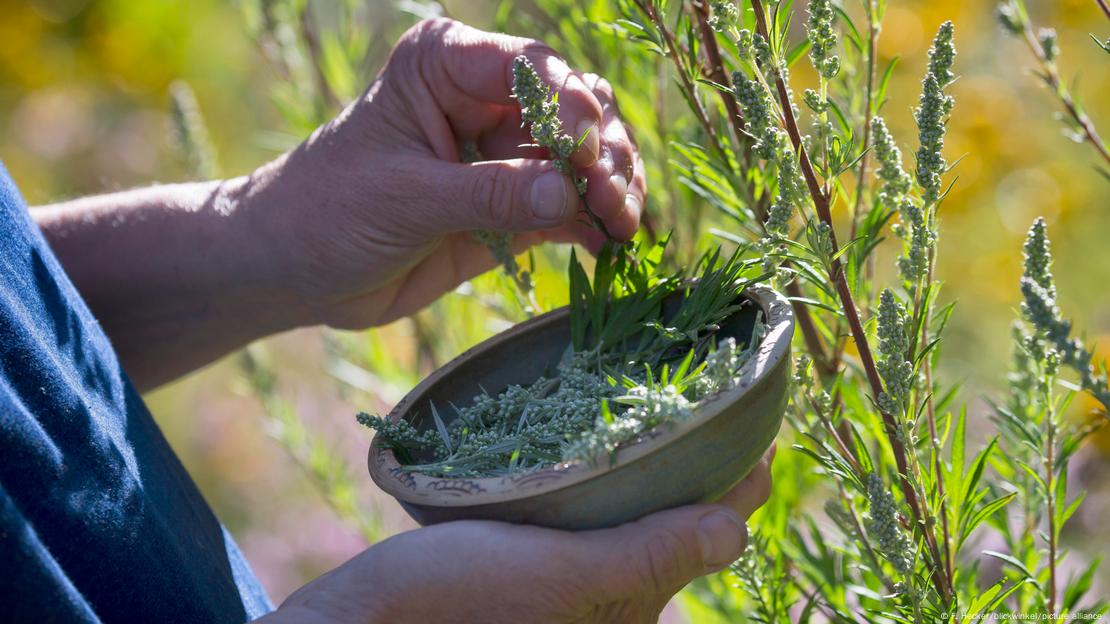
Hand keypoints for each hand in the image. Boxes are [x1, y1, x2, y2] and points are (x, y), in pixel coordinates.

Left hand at [239, 17, 646, 329]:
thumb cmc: (329, 212)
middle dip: (603, 152)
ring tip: (621, 227)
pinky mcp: (513, 206)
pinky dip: (595, 224)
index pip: (532, 68)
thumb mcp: (405, 199)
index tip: (583, 156)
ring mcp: (504, 155)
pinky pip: (569, 207)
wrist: (298, 270)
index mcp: (448, 66)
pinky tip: (608, 246)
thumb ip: (487, 195)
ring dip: (612, 189)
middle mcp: (486, 100)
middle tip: (611, 201)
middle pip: (575, 110)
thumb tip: (568, 194)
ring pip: (584, 159)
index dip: (570, 106)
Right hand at [259, 447, 773, 623]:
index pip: (703, 538)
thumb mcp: (562, 575)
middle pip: (670, 525)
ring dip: (649, 466)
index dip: (740, 486)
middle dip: (697, 470)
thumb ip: (648, 554)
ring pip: (625, 517)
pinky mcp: (520, 564)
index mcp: (624, 612)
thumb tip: (738, 531)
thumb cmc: (454, 603)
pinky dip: (597, 474)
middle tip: (715, 402)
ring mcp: (559, 584)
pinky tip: (588, 436)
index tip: (766, 429)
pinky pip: (578, 516)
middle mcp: (601, 604)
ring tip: (663, 406)